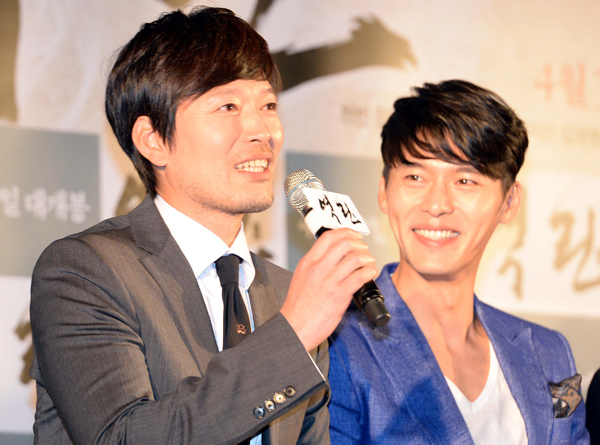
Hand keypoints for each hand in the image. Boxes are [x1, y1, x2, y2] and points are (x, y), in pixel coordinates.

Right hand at [280, 228, 377, 350]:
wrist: (295, 328)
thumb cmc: (298, 307)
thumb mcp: (301, 277)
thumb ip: (315, 265)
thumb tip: (332, 256)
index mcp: (308, 262)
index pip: (329, 237)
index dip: (346, 233)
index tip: (354, 236)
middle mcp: (318, 268)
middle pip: (345, 244)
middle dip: (360, 245)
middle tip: (364, 250)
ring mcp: (329, 281)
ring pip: (355, 258)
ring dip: (367, 259)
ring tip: (369, 263)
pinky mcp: (339, 295)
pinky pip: (360, 276)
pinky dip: (369, 272)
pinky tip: (369, 274)